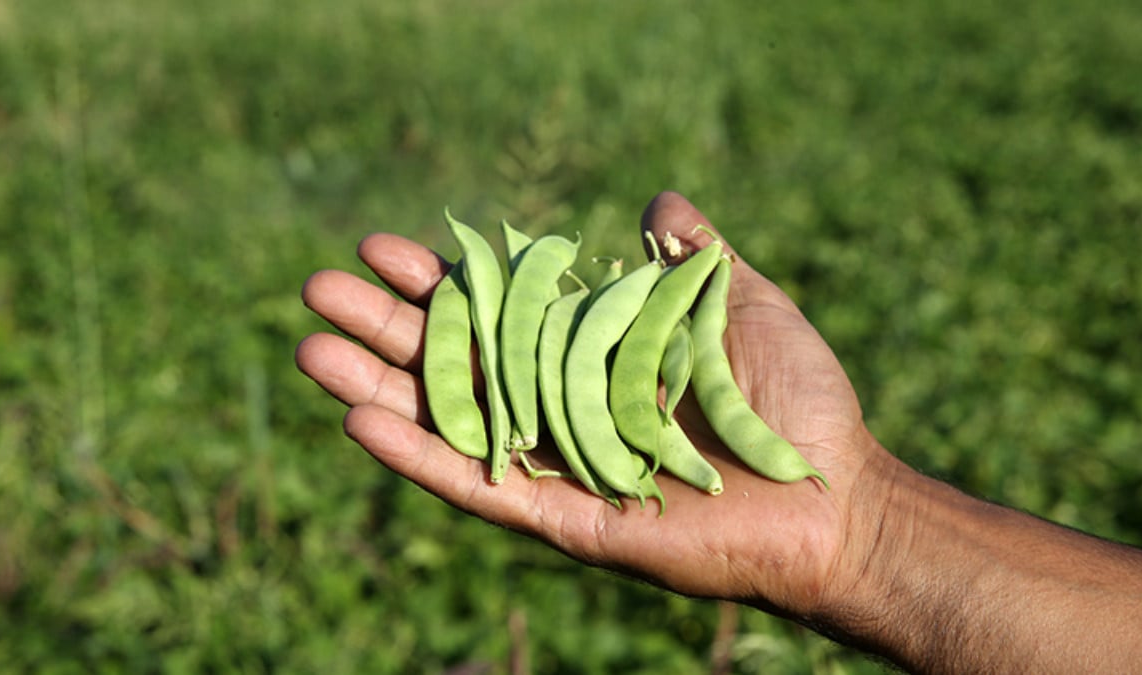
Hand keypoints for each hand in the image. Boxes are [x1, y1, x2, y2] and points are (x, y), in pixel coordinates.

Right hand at [295, 191, 895, 620]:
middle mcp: (561, 408)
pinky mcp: (561, 518)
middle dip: (386, 328)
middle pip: (456, 363)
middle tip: (317, 290)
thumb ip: (694, 257)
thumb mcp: (742, 303)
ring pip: (450, 423)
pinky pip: (478, 486)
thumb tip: (656, 201)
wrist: (830, 494)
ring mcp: (555, 465)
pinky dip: (420, 456)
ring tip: (311, 350)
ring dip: (378, 389)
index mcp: (592, 357)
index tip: (384, 247)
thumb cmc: (794, 400)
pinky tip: (360, 421)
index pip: (499, 313)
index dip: (442, 282)